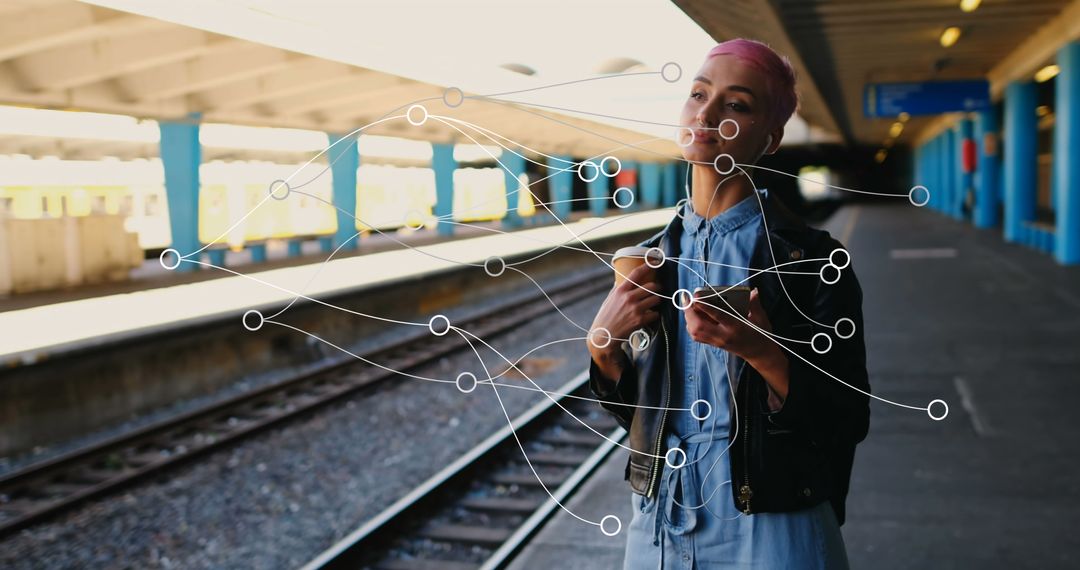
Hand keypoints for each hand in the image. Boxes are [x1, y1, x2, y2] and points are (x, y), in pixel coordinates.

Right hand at [587, 263, 662, 380]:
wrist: (604, 336)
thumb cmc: (606, 317)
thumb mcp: (609, 299)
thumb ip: (618, 289)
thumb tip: (623, 279)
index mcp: (621, 290)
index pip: (637, 273)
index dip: (648, 266)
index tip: (656, 262)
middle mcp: (629, 297)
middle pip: (652, 286)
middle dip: (657, 288)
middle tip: (658, 290)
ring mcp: (635, 308)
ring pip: (656, 299)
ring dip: (657, 301)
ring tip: (654, 303)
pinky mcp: (640, 320)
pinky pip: (655, 313)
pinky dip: (654, 314)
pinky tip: (650, 316)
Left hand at [684, 287, 783, 367]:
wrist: (759, 353)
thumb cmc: (760, 334)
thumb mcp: (760, 318)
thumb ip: (755, 304)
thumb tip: (753, 291)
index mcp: (735, 328)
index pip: (717, 316)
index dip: (704, 306)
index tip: (696, 296)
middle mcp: (723, 336)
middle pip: (699, 326)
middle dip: (689, 312)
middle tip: (686, 298)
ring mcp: (717, 342)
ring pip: (695, 332)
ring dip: (688, 318)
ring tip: (688, 305)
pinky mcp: (714, 344)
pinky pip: (697, 336)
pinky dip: (691, 325)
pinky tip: (693, 317)